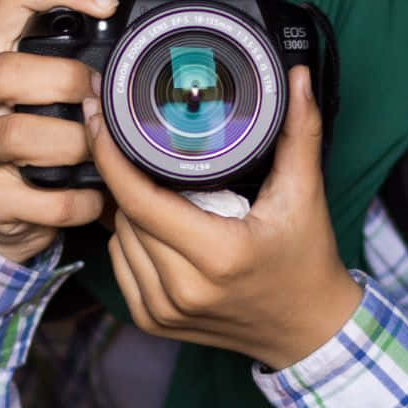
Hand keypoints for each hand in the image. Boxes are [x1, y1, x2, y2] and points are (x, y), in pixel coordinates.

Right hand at [0, 0, 122, 262]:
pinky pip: (37, 197)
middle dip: (65, 81)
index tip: (108, 5)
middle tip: (101, 96)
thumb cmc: (43, 126)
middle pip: (6, 72)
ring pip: (17, 136)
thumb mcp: (60, 72)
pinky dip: (76, 200)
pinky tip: (95, 195)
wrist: (9, 209)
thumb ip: (85, 24)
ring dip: (74, 145)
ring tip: (102, 152)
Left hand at [84, 63, 363, 370]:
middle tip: (143, 149)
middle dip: (128, 177)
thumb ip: (299, 132)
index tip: (100, 116)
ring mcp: (164, 311)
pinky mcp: (154, 323)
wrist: (308, 331)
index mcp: (216, 255)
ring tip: (162, 191)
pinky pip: (120, 266)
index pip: (139, 199)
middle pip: (125, 214)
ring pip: (117, 238)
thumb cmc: (306, 262)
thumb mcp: (304, 196)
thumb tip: (296, 77)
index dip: (111, 154)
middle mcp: (183, 289)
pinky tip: (158, 228)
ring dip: (128, 210)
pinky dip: (130, 241)